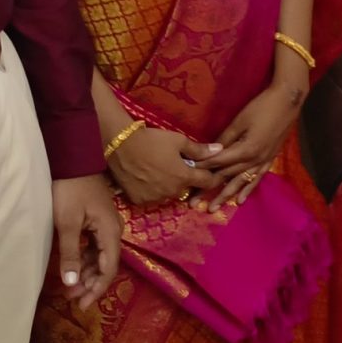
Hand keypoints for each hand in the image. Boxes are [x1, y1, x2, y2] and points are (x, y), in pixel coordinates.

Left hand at [51, 174, 122, 302]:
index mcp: (110, 231)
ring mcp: (106, 224)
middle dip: (90, 284)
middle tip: (72, 299)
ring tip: (70, 288)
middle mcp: (113, 230)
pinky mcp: (97, 220)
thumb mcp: (67, 223)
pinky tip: (74, 268)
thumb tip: (72, 284)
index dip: (97, 289)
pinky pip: (94, 246)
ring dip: (86, 273)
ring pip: (99, 257)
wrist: (72, 158)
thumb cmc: (69, 189)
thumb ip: (71, 254)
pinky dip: (84, 260)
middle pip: (106, 264)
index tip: (82, 305)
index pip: (109, 268)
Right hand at [109, 124, 225, 207]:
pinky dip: (152, 191)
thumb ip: (200, 150)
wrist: (121, 145)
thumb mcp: (178, 141)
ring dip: (169, 186)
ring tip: (160, 171)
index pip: (207, 182)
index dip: (212, 177)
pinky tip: (147, 179)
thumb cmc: (152, 140)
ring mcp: (155, 198)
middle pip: (186, 188)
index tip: (213, 173)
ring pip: (168, 194)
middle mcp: (172, 192)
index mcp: (184, 177)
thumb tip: (220, 150)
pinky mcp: (139, 201)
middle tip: (178, 166)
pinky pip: (152, 198)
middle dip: (186, 179)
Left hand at [203, 80, 303, 207]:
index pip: (218, 162)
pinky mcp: (269, 160)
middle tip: (193, 203)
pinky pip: (256, 179)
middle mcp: (253, 160)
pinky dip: (247, 190)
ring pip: (240, 182)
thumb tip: (210, 150)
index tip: (187, 176)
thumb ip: (225, 137)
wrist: (288, 102)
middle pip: (226, 176)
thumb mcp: (240, 120)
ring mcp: (262, 162)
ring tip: (212, 209)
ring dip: (225, 196)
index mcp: (245, 150)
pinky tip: (240, 201)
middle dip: (208, 189)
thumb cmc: (262, 107)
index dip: (201, 169)